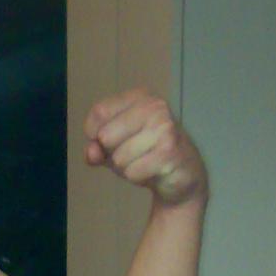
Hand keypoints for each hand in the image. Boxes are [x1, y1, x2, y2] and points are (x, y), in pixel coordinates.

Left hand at [84, 88, 208, 207]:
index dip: (94, 135)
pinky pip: (132, 172)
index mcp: (139, 97)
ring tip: (144, 163)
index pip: (99, 112)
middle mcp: (154, 106)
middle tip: (133, 154)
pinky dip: (138, 177)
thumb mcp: (116, 147)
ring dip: (126, 168)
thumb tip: (91, 152)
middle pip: (105, 136)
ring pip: (119, 158)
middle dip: (112, 154)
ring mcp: (164, 128)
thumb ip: (97, 148)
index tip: (108, 142)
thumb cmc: (146, 155)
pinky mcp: (169, 152)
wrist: (184, 174)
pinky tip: (153, 171)